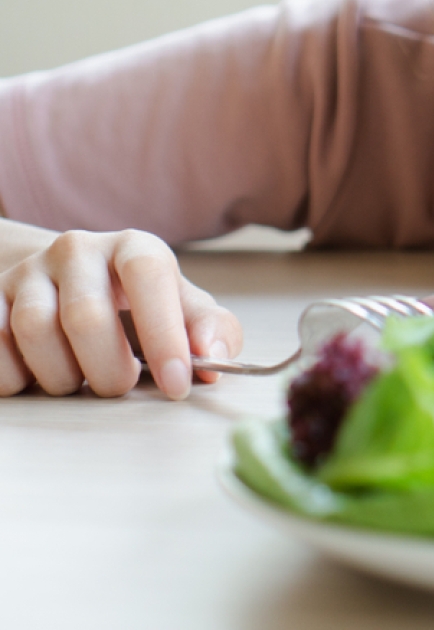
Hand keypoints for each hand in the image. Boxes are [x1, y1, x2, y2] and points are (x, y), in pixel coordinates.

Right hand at [0, 229, 242, 399]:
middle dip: (108, 370)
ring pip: (33, 332)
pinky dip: (18, 377)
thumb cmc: (140, 305)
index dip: (164, 334)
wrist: (71, 285)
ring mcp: (28, 271)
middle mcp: (78, 249)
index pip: (149, 275)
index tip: (176, 384)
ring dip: (61, 376)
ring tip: (79, 379)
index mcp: (134, 247)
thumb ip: (211, 330)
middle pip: (86, 316)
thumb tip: (214, 357)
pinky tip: (39, 375)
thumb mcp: (184, 310)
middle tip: (119, 386)